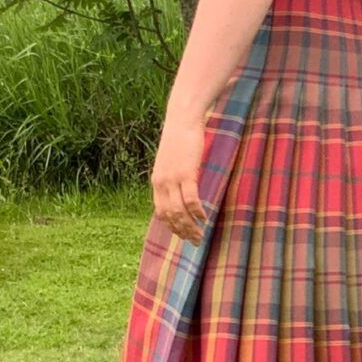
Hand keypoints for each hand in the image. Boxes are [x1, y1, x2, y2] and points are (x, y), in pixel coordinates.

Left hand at [151, 110, 208, 242]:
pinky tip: (204, 218)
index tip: (183, 235)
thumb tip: (180, 189)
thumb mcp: (171, 161)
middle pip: (170, 216)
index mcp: (157, 182)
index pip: (161, 212)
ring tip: (201, 236)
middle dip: (183, 232)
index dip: (172, 227)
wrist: (182, 119)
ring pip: (180, 212)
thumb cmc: (179, 138)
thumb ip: (173, 177)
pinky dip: (198, 211)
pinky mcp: (186, 173)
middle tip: (195, 242)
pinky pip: (191, 199)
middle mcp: (162, 183)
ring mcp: (173, 179)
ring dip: (191, 227)